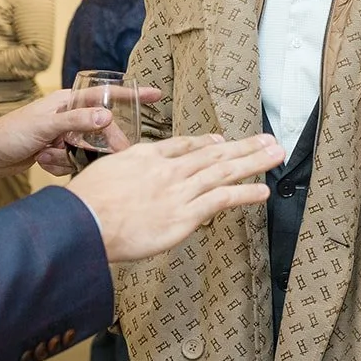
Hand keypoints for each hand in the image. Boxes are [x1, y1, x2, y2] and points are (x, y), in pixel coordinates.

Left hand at [0, 88, 160, 176]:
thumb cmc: (12, 133)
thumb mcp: (46, 125)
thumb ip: (77, 121)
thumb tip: (107, 118)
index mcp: (68, 101)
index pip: (106, 96)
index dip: (132, 95)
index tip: (156, 95)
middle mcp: (69, 115)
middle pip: (100, 130)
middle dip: (98, 147)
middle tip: (106, 158)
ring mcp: (63, 135)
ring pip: (86, 149)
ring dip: (68, 158)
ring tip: (45, 155)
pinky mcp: (57, 152)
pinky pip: (72, 161)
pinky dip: (58, 165)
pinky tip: (41, 162)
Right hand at [67, 133, 283, 261]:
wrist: (84, 221)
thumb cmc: (85, 203)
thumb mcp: (101, 173)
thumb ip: (119, 170)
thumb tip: (120, 176)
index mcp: (145, 156)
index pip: (182, 146)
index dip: (206, 143)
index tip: (221, 141)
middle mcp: (167, 169)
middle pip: (212, 153)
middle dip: (243, 146)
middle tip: (267, 139)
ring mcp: (178, 191)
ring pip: (223, 171)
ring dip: (253, 162)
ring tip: (275, 154)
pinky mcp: (183, 215)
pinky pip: (220, 200)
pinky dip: (244, 194)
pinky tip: (262, 191)